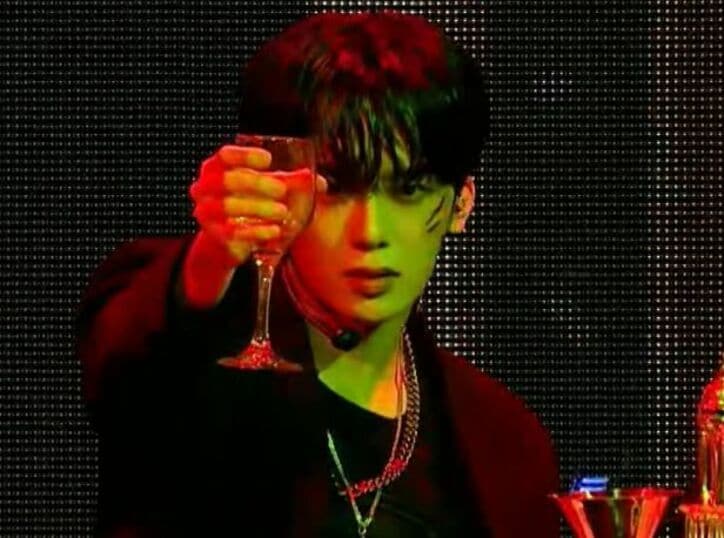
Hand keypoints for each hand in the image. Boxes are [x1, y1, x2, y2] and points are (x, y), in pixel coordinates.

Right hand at [190, 144, 325, 264]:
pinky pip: (231, 232)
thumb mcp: (268, 190)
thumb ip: (291, 183)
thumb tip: (320, 182)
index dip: (245, 156)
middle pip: (227, 179)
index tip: (269, 160)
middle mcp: (205, 186)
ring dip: (258, 208)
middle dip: (256, 183)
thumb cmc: (249, 204)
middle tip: (281, 190)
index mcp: (217, 167)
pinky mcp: (213, 234)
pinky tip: (274, 231)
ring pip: (227, 206)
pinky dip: (255, 231)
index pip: (225, 155)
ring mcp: (205, 211)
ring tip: (282, 212)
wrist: (228, 240)